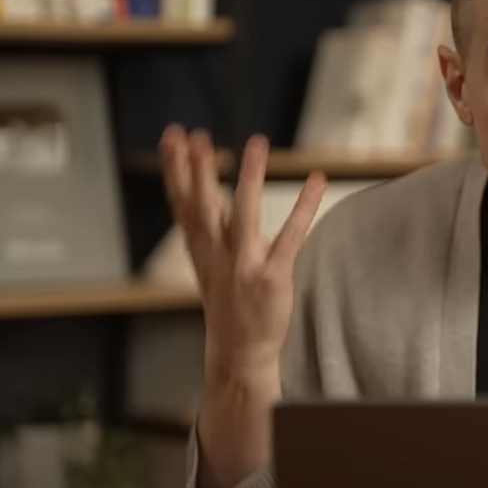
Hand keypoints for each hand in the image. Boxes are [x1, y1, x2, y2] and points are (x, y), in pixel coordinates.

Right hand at [160, 126, 325, 382]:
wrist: (239, 351)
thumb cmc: (227, 302)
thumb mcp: (210, 262)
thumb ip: (211, 227)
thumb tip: (212, 192)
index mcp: (200, 248)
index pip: (182, 201)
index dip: (176, 168)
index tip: (172, 135)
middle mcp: (217, 254)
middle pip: (203, 205)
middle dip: (197, 170)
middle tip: (194, 135)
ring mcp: (244, 265)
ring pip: (244, 215)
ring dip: (250, 178)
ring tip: (256, 142)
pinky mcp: (272, 276)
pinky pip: (291, 236)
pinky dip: (304, 206)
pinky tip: (316, 179)